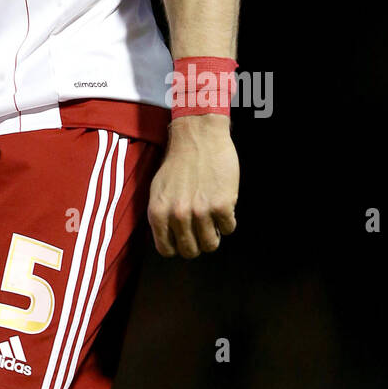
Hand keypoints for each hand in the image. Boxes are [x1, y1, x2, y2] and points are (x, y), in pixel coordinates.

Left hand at [148, 115, 238, 258]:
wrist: (198, 136)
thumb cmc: (178, 162)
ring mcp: (200, 212)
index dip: (177, 246)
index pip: (166, 250)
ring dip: (214, 233)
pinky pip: (229, 228)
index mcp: (158, 212)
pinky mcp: (221, 205)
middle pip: (190, 251)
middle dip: (197, 243)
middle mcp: (177, 215)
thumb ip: (161, 216)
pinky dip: (228, 219)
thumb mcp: (158, 190)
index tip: (185, 238)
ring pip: (211, 244)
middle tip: (202, 229)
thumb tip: (168, 240)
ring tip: (212, 217)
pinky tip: (223, 204)